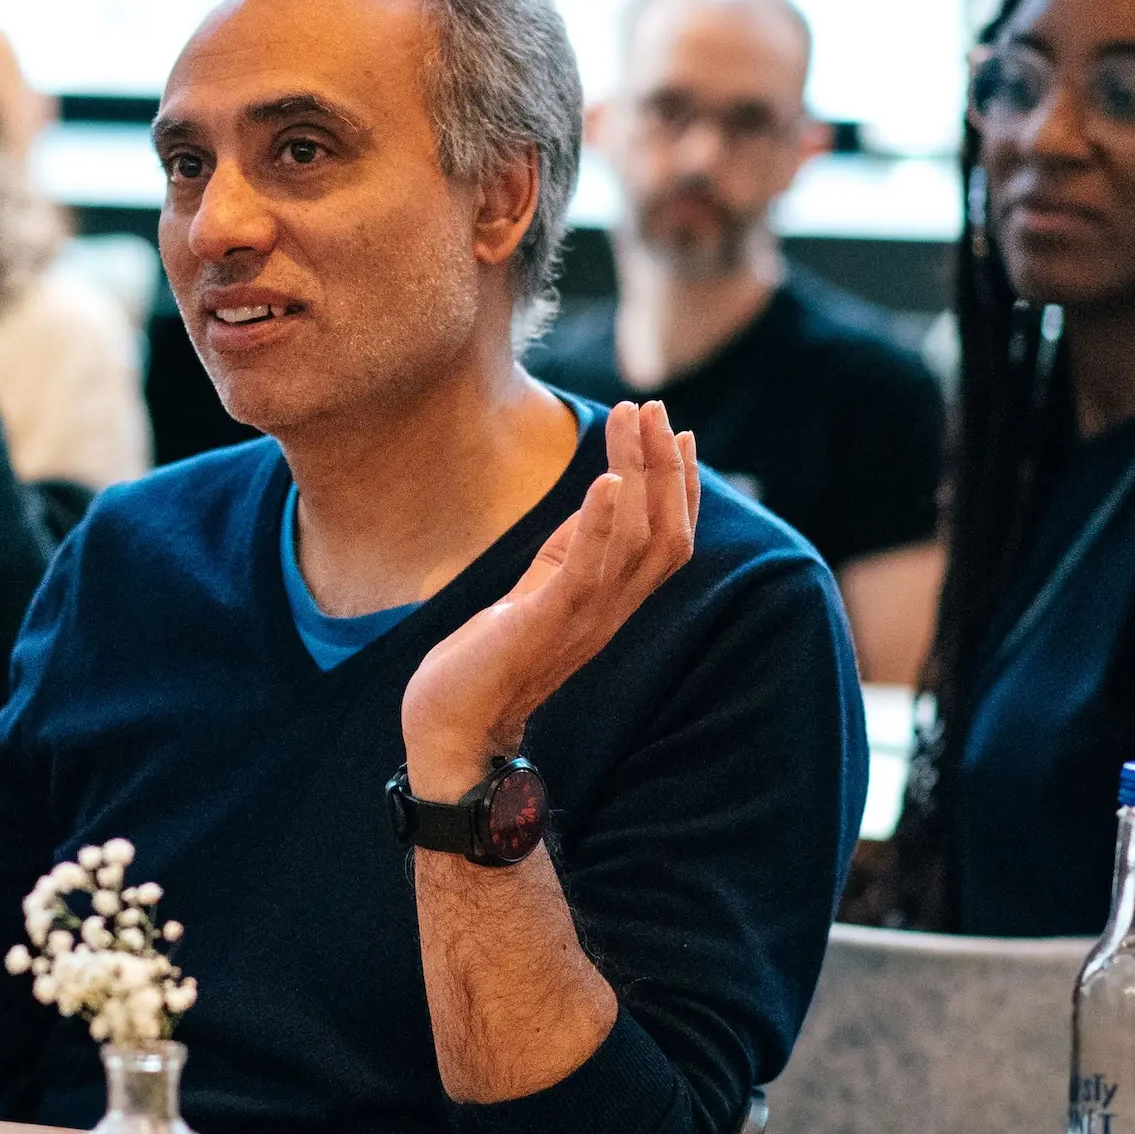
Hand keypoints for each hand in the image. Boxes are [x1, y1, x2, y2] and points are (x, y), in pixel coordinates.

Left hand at [399, 401, 697, 798]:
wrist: (451, 725)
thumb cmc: (489, 660)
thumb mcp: (540, 590)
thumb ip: (572, 549)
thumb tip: (601, 494)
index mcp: (612, 603)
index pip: (669, 540)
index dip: (683, 486)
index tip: (677, 431)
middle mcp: (610, 612)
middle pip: (667, 534)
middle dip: (666, 466)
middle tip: (653, 408)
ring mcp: (583, 620)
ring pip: (638, 541)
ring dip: (638, 473)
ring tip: (630, 420)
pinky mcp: (546, 624)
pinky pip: (588, 570)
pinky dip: (601, 522)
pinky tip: (606, 480)